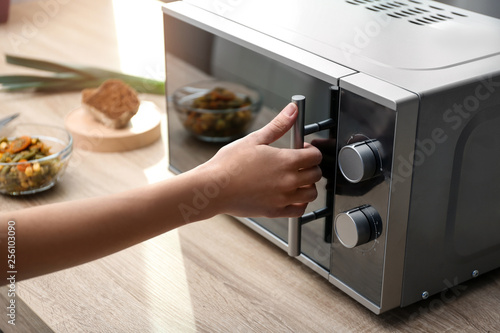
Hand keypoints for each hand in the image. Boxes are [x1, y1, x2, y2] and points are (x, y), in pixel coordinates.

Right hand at [202, 103, 322, 217]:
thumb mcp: (254, 139)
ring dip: (308, 185)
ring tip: (297, 179)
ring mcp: (283, 198)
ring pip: (311, 194)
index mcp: (285, 161)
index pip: (315, 156)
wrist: (213, 188)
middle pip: (316, 174)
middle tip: (299, 163)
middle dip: (311, 166)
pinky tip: (292, 196)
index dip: (311, 150)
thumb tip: (292, 109)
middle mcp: (288, 181)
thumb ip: (278, 125)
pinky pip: (299, 210)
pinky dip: (301, 204)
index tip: (302, 150)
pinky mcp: (275, 211)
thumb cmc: (229, 164)